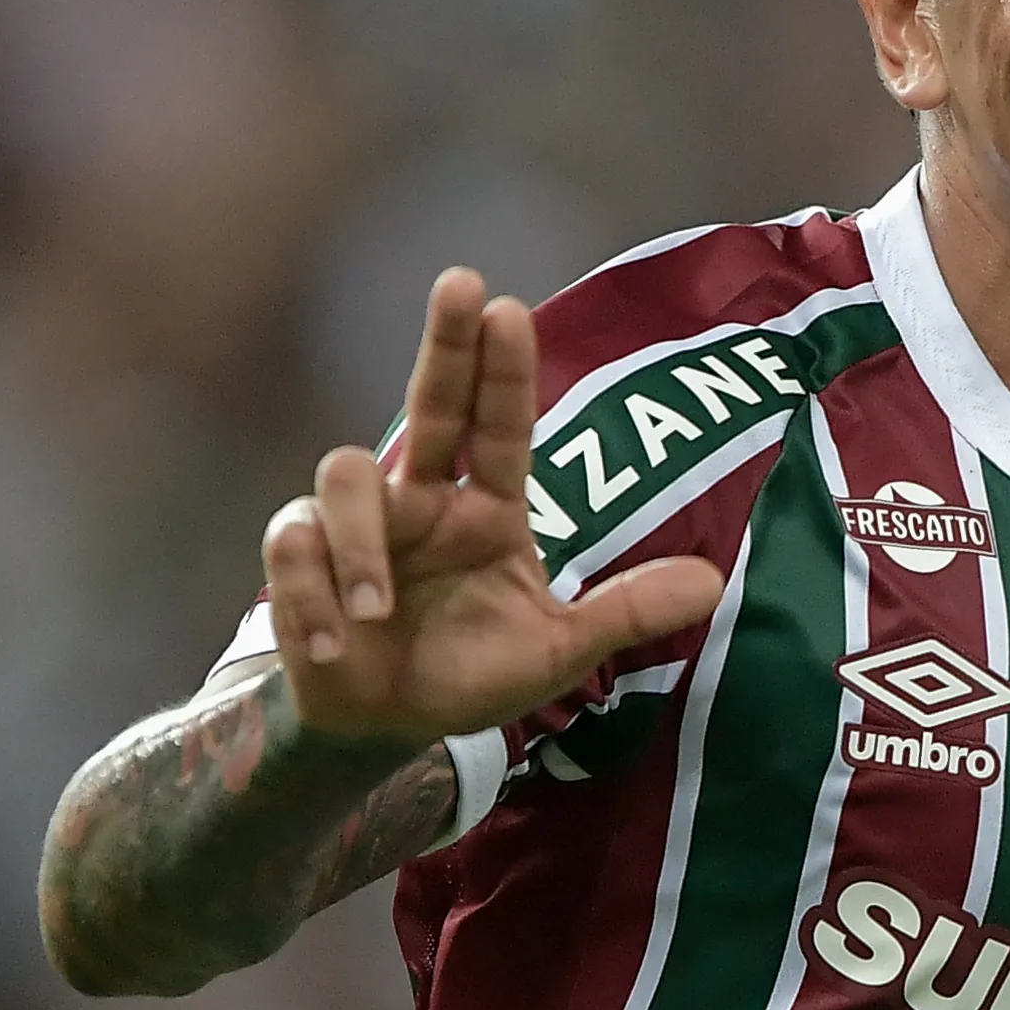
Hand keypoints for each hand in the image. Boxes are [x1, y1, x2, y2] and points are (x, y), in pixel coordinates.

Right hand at [263, 269, 726, 746]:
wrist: (384, 726)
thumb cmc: (468, 672)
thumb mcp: (556, 651)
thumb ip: (625, 613)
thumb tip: (715, 582)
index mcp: (485, 508)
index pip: (500, 426)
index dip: (504, 371)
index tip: (508, 309)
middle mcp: (423, 497)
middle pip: (431, 402)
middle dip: (444, 345)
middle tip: (461, 282)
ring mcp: (361, 524)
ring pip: (345, 475)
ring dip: (360, 542)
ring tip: (376, 610)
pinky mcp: (303, 560)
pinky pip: (294, 544)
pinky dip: (313, 593)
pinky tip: (334, 643)